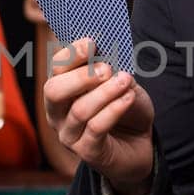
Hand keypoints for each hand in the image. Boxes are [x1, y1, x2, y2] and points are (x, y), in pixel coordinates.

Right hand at [43, 37, 153, 194]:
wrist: (139, 143)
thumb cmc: (124, 108)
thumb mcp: (120, 82)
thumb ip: (112, 70)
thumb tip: (109, 54)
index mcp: (61, 90)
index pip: (56, 67)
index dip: (72, 53)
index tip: (93, 42)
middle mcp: (57, 113)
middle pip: (54, 91)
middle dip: (81, 76)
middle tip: (107, 69)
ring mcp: (69, 135)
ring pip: (79, 110)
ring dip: (105, 92)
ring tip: (125, 81)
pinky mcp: (87, 152)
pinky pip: (96, 128)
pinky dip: (114, 109)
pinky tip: (129, 98)